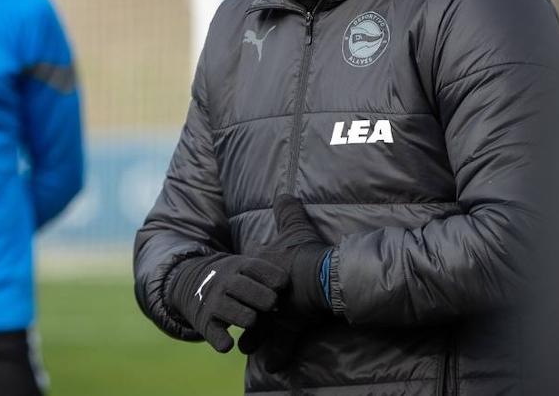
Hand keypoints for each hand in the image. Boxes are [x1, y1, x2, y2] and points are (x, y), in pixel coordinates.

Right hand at [165, 253, 287, 352]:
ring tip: (252, 320)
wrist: (190, 281)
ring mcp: (214, 302)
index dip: (274, 278)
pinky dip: (222, 341)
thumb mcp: (244, 266)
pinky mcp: (204, 323)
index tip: (283, 286)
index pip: (258, 268)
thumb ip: (267, 274)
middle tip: (272, 306)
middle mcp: (225, 282)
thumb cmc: (233, 277)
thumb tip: (295, 287)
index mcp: (239, 266)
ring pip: (233, 312)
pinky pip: (215, 335)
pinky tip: (229, 343)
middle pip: (247, 289)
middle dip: (264, 299)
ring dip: (247, 318)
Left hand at [237, 195, 332, 370]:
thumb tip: (283, 193)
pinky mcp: (287, 326)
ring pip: (257, 325)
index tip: (241, 279)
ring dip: (252, 336)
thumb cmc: (307, 252)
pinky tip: (272, 365)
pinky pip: (279, 344)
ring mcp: (274, 310)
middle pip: (246, 301)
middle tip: (236, 316)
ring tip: (246, 347)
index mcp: (262, 266)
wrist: (321, 275)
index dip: (245, 276)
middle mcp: (262, 290)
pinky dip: (277, 355)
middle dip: (241, 309)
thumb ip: (288, 210)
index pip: (248, 271)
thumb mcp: (296, 226)